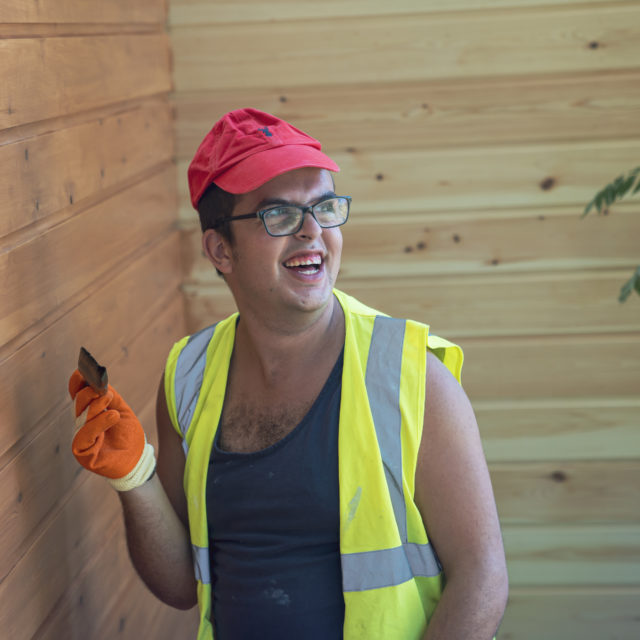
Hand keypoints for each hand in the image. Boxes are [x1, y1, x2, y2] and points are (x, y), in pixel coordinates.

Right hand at [69, 370, 155, 490]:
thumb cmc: (128, 434)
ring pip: (82, 418)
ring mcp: (80, 437)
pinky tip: (112, 415)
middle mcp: (81, 423)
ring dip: (95, 406)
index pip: (77, 394)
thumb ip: (111, 398)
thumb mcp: (122, 410)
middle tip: (101, 387)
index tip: (82, 371)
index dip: (77, 383)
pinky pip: (85, 436)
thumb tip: (102, 383)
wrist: (137, 458)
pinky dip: (98, 424)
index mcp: (88, 411)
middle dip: (88, 393)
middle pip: (79, 404)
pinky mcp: (83, 452)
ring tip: (108, 398)